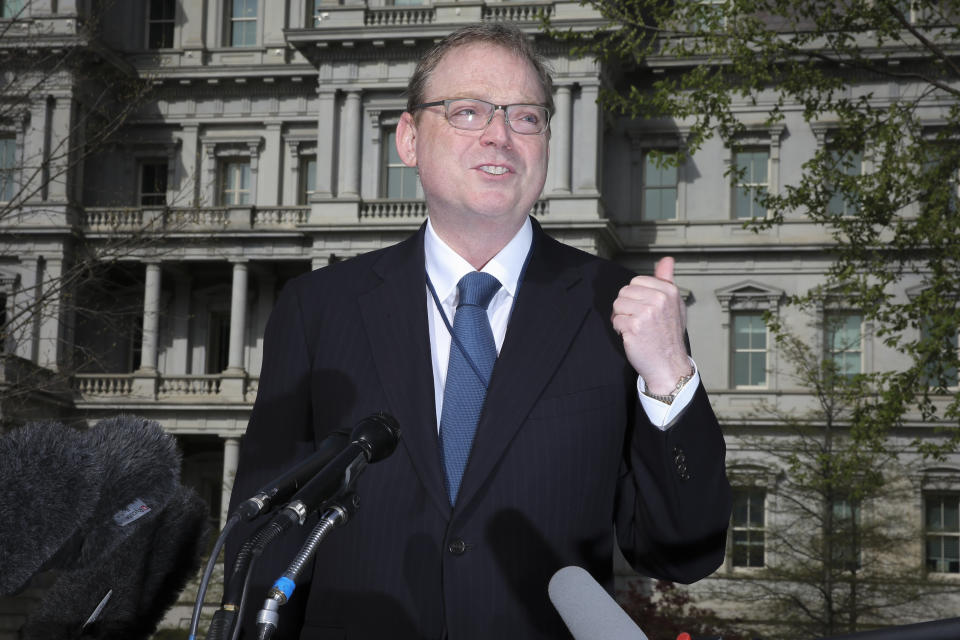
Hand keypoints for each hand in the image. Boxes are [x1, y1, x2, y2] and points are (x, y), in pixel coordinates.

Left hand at [611, 257, 690, 393]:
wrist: (669, 364)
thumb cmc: (669, 336)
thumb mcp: (674, 304)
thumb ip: (666, 281)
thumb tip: (667, 260)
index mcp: (669, 291)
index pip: (636, 281)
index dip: (635, 296)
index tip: (644, 309)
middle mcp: (659, 299)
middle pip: (624, 292)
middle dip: (626, 307)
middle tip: (639, 321)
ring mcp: (647, 313)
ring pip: (617, 305)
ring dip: (622, 318)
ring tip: (636, 329)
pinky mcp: (634, 326)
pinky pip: (615, 320)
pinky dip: (620, 330)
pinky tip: (633, 337)